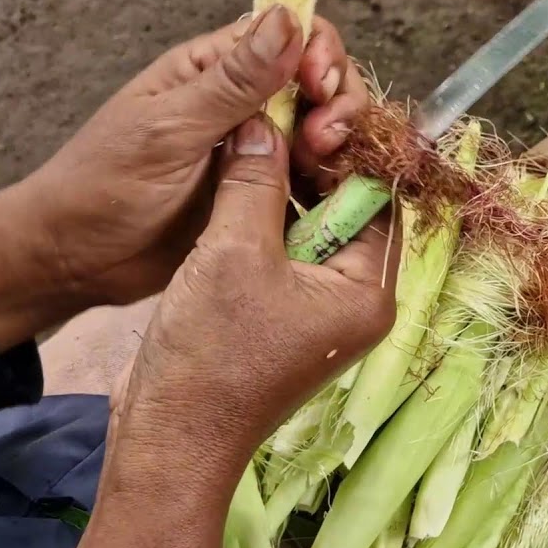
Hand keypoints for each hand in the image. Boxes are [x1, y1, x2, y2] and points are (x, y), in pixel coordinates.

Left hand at [0, 5, 372, 350]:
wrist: (75, 261)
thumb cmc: (103, 186)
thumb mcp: (168, 128)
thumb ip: (232, 81)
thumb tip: (287, 17)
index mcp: (214, 70)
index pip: (290, 34)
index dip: (318, 53)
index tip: (320, 89)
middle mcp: (244, 104)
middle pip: (321, 82)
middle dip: (338, 104)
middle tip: (321, 143)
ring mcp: (258, 153)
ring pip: (325, 133)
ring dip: (339, 146)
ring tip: (322, 171)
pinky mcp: (265, 197)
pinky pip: (314, 183)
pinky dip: (332, 186)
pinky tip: (330, 203)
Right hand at [67, 113, 399, 547]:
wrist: (170, 438)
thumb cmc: (211, 355)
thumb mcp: (234, 251)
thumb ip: (256, 180)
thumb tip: (265, 122)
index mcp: (368, 291)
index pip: (377, 198)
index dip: (344, 150)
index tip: (308, 110)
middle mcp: (355, 302)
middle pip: (346, 212)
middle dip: (311, 166)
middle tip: (274, 120)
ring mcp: (317, 313)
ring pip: (311, 230)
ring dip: (282, 191)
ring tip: (251, 142)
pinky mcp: (281, 319)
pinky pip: (284, 255)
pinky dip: (263, 221)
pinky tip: (234, 186)